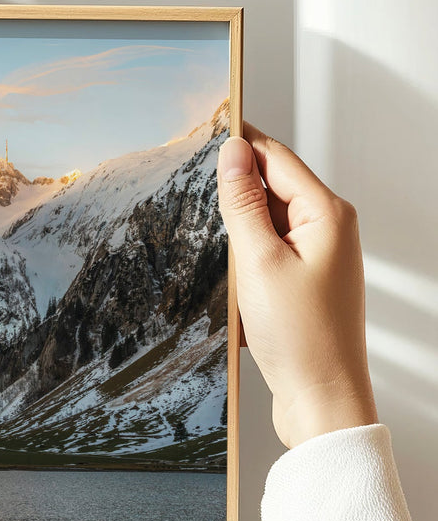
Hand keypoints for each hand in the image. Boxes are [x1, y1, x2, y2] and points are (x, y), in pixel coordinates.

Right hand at [216, 125, 377, 448]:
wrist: (321, 399)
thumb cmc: (301, 337)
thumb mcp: (259, 262)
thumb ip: (243, 203)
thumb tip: (232, 153)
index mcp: (327, 214)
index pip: (275, 158)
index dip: (239, 140)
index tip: (206, 122)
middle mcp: (329, 229)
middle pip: (272, 186)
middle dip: (233, 185)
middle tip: (191, 178)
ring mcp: (318, 256)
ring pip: (266, 220)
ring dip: (236, 226)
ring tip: (210, 239)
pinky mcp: (304, 281)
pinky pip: (267, 250)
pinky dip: (244, 255)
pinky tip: (227, 273)